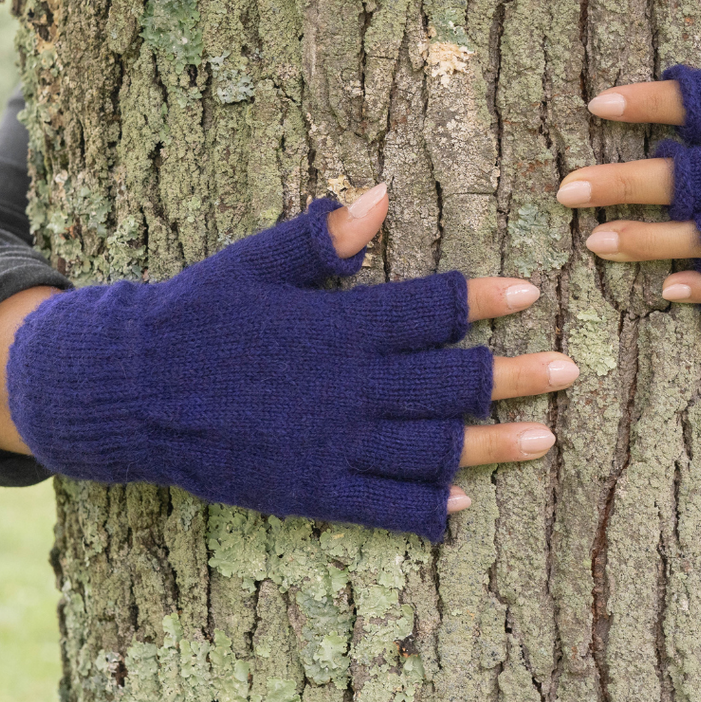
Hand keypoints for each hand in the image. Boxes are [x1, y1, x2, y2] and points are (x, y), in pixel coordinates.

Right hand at [2, 189, 577, 541]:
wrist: (131, 390)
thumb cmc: (196, 317)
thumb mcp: (252, 264)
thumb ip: (319, 236)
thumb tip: (381, 194)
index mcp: (340, 326)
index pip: (429, 308)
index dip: (482, 298)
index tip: (528, 291)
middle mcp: (349, 387)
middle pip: (449, 380)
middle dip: (514, 373)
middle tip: (569, 371)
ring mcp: (333, 443)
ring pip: (431, 447)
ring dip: (492, 442)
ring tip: (546, 439)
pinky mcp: (310, 487)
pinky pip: (380, 504)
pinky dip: (423, 507)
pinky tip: (461, 504)